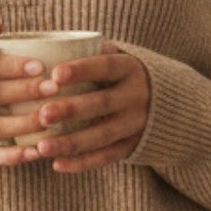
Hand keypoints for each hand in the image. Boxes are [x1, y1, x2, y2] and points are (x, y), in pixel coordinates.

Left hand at [25, 42, 149, 171]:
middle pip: (101, 103)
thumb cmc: (123, 76)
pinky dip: (82, 163)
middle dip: (71, 110)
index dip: (81, 70)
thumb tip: (49, 46)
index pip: (105, 67)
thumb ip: (92, 53)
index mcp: (130, 69)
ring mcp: (135, 124)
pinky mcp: (132, 146)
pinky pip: (106, 157)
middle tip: (42, 115)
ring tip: (41, 147)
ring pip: (101, 135)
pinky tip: (57, 164)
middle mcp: (136, 96)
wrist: (170, 104)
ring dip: (70, 142)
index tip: (55, 74)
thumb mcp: (118, 59)